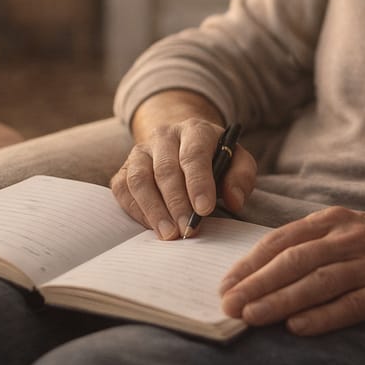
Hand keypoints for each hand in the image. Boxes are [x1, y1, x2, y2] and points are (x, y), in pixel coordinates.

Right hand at [110, 117, 256, 239]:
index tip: (204, 210)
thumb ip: (241, 177)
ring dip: (154, 210)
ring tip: (169, 234)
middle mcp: (163, 136)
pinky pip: (123, 190)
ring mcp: (140, 151)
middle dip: (177, 203)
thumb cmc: (215, 159)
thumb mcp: (237, 161)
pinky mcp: (125, 169)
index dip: (198, 183)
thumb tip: (234, 200)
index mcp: (195, 130)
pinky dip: (136, 210)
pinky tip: (152, 227)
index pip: (194, 154)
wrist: (183, 145)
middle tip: (187, 230)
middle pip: (165, 169)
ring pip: (139, 179)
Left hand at [219, 207, 364, 334]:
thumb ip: (313, 246)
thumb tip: (264, 271)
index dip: (250, 263)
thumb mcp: (351, 233)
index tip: (225, 284)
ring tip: (252, 317)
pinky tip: (299, 328)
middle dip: (256, 283)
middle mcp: (351, 237)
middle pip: (294, 260)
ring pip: (317, 281)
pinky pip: (353, 304)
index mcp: (335, 221)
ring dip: (281, 300)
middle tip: (229, 304)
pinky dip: (324, 316)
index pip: (282, 240)